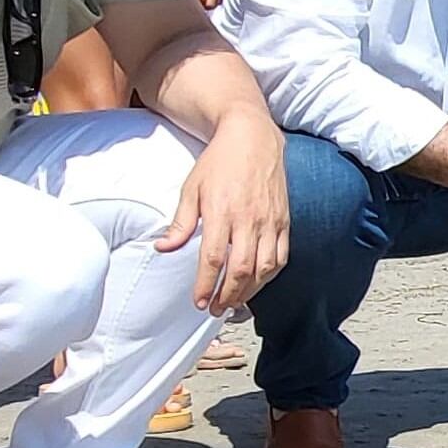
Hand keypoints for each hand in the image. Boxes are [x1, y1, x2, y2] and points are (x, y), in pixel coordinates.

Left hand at [157, 119, 290, 313]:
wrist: (252, 138)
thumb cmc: (218, 162)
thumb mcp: (191, 189)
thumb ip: (180, 223)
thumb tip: (163, 249)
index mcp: (221, 212)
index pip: (213, 258)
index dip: (205, 284)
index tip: (198, 301)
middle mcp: (248, 220)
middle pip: (240, 270)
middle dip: (227, 295)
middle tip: (214, 309)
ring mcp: (269, 221)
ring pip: (263, 268)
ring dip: (248, 290)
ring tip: (234, 302)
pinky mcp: (284, 221)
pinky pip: (280, 256)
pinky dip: (269, 275)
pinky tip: (257, 283)